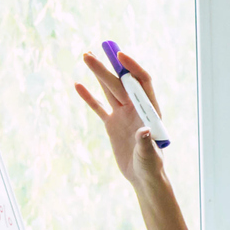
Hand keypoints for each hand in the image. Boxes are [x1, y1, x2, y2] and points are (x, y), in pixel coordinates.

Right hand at [74, 51, 165, 187]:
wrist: (142, 177)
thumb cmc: (151, 166)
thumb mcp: (149, 155)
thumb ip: (145, 143)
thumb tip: (143, 131)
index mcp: (149, 111)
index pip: (143, 83)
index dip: (133, 67)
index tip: (120, 56)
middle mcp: (136, 109)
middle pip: (121, 82)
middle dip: (107, 67)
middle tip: (91, 52)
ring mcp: (123, 115)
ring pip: (109, 89)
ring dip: (98, 74)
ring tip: (86, 56)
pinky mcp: (112, 124)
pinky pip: (99, 106)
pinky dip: (89, 96)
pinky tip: (78, 84)